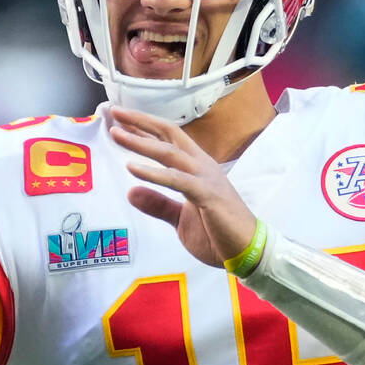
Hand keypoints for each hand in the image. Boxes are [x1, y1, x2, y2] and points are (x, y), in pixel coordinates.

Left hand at [108, 106, 256, 267]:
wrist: (248, 252)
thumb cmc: (218, 234)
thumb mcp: (180, 218)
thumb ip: (158, 204)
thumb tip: (131, 192)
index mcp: (197, 168)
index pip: (168, 140)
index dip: (145, 128)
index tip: (120, 119)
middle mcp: (202, 166)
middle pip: (168, 135)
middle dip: (141, 122)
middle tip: (115, 112)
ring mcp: (206, 179)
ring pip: (170, 153)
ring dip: (141, 142)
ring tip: (117, 134)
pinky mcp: (207, 195)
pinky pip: (177, 180)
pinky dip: (154, 173)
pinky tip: (132, 167)